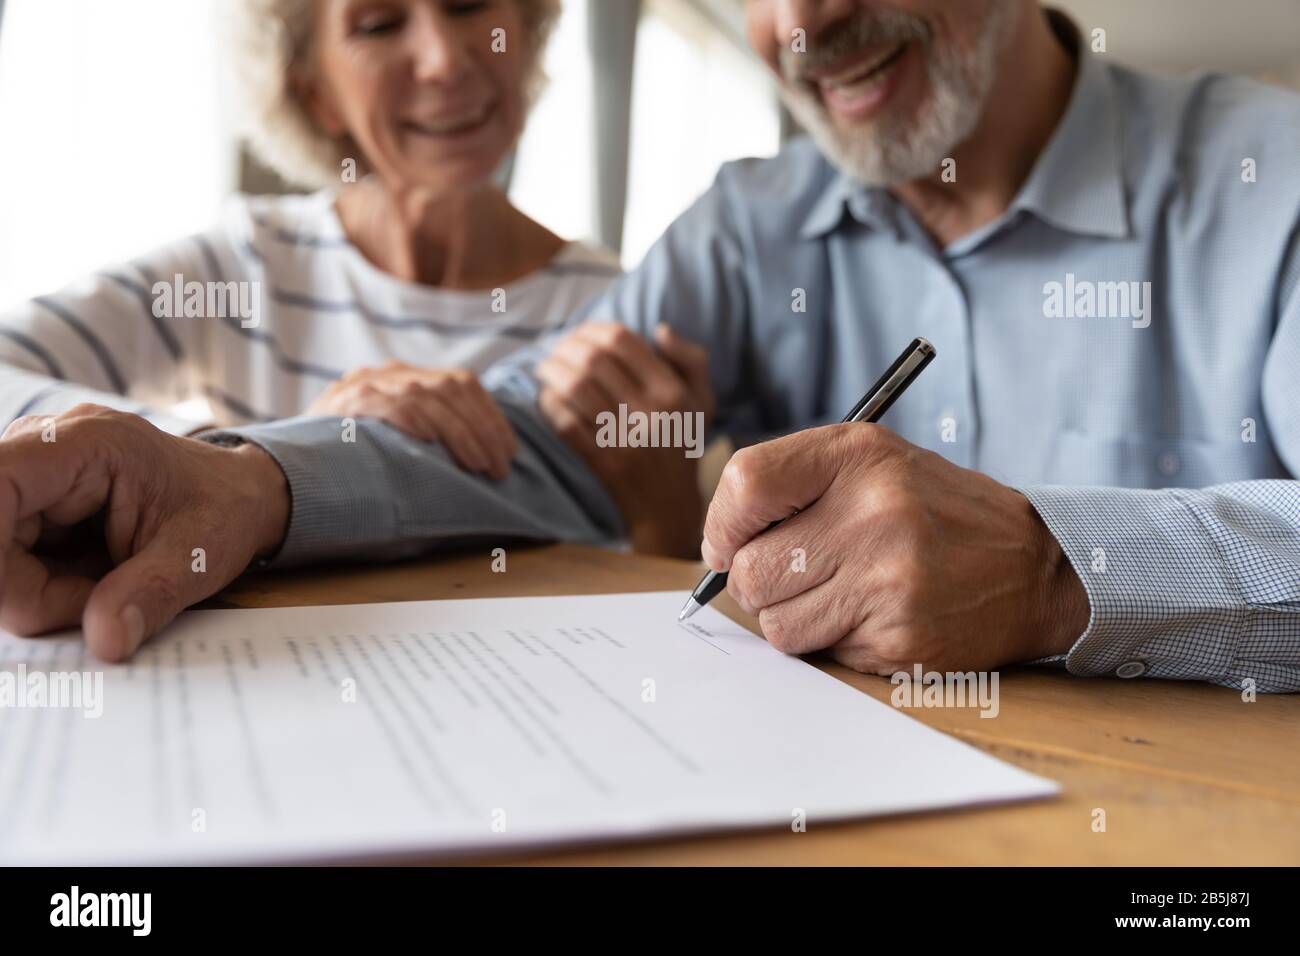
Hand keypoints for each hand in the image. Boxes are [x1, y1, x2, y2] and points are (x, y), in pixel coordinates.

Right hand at [0, 405, 289, 660]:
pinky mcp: (26, 504)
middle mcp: (44, 447)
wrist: (235, 496)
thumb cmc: (222, 510)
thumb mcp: (199, 556)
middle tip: (97, 606)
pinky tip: (90, 581)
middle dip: (29, 591)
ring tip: (105, 588)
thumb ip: (151, 594)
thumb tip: (105, 642)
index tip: (23, 604)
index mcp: (87, 444)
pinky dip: (42, 589)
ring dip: (39, 594)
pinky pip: (6, 560)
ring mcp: (31, 475)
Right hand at [308, 361, 515, 479]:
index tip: (510, 451)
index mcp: (406, 377)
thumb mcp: (394, 437)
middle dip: (484, 430)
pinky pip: (390, 404)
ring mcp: (367, 383)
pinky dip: (414, 420)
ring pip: (428, 397)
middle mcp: (390, 373)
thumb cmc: (351, 457)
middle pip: (452, 389)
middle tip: (500, 468)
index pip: (463, 383)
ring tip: (480, 466)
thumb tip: (487, 460)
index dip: (492, 417)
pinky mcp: (347, 401)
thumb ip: (430, 432)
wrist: (284, 459)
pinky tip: (432, 442)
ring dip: (461, 434)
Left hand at [537, 323, 713, 557]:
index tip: (580, 333)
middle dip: (566, 347)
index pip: (624, 341)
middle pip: (594, 360)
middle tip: (555, 348)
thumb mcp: (702, 403)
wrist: (668, 507)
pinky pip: (565, 421)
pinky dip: (550, 403)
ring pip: (575, 387)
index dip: (594, 329)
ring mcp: (624, 439)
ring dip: (552, 371)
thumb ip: (691, 361)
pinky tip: (546, 396)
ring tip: (544, 367)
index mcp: (672, 392)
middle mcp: (650, 413)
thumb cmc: (681, 445)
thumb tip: (659, 329)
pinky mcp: (602, 461)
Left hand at [701, 424, 1089, 674]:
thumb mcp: (872, 464)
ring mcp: (889, 580)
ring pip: (776, 624)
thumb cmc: (934, 512)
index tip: (728, 543)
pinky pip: (821, 654)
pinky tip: (875, 616)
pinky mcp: (900, 637)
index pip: (746, 485)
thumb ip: (791, 485)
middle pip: (750, 570)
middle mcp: (874, 513)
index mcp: (859, 457)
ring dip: (794, 618)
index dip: (722, 524)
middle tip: (797, 574)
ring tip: (842, 594)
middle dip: (758, 582)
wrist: (1035, 567)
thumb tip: (716, 547)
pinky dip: (835, 642)